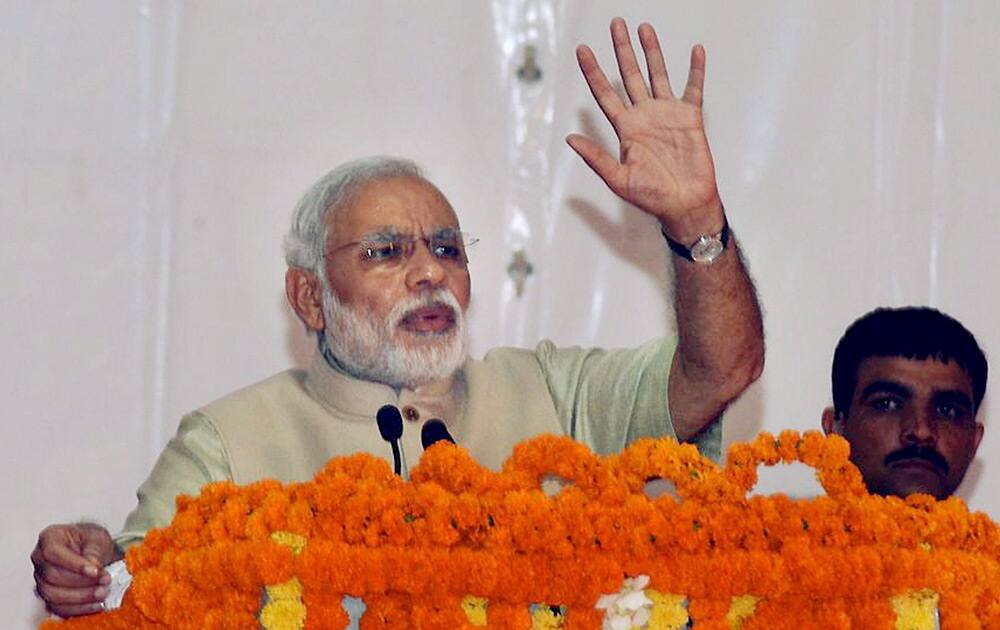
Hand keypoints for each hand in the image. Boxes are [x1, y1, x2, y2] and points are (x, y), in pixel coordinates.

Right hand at [31, 523, 117, 616]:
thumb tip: (92, 565)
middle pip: (52, 576)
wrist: (94, 553)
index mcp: (49, 539)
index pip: (53, 553)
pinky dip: (79, 608)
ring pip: (53, 595)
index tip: (95, 570)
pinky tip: (97, 604)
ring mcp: (42, 580)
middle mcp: (40, 560)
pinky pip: (59, 608)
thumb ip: (94, 550)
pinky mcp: (50, 597)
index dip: (74, 564)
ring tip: (103, 591)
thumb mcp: (98, 537)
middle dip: (81, 581)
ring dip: (81, 596)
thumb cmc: (92, 541)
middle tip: (105, 580)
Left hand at [568, 18, 722, 242]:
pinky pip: (693, 88)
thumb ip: (595, 158)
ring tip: (644, 29)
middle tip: (616, 24)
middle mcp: (644, 116)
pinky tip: (695, 51)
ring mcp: (667, 114)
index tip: (582, 50)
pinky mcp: (690, 118)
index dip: (593, 72)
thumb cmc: (652, 197)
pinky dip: (695, 70)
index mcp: (625, 129)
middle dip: (622, 50)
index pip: (605, 94)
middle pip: (630, 75)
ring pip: (657, 74)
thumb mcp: (618, 179)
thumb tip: (570, 139)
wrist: (685, 204)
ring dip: (651, 52)